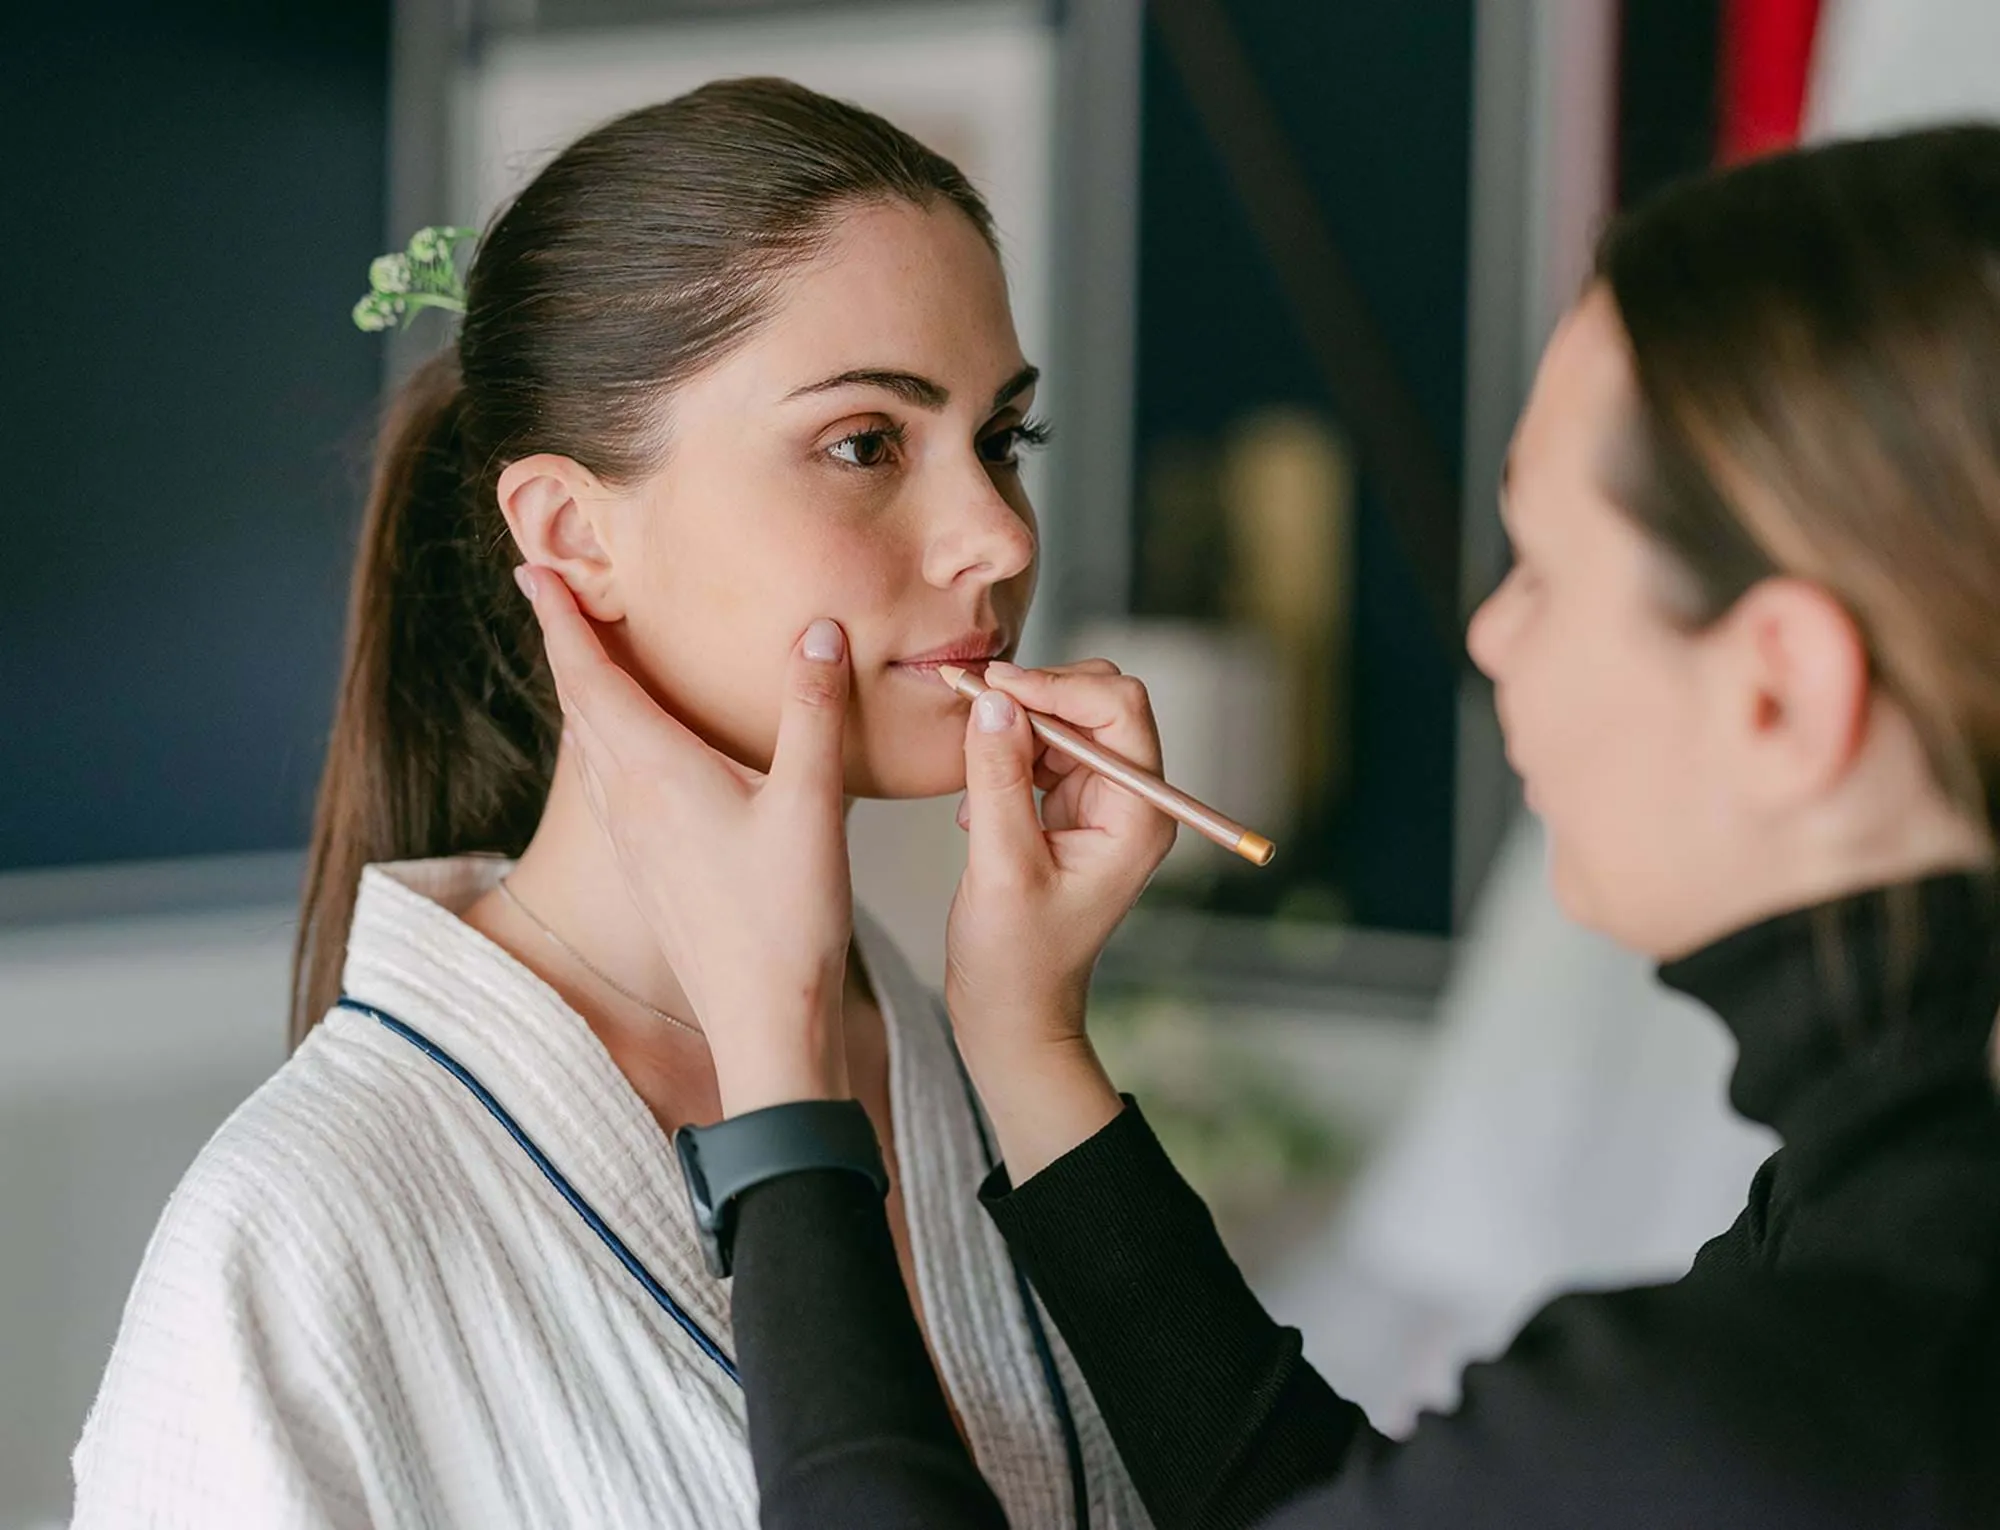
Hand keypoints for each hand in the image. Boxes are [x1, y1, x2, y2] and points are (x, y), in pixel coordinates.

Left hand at [517, 564, 853, 1115]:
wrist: (762, 1020)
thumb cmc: (786, 919)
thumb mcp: (812, 804)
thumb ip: (813, 711)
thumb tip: (817, 631)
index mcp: (655, 773)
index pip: (590, 676)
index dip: (560, 619)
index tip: (533, 569)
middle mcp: (627, 800)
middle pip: (578, 704)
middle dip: (563, 641)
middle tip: (546, 590)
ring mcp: (631, 838)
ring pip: (588, 744)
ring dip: (579, 689)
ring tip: (582, 652)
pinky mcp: (647, 866)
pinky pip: (606, 780)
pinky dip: (602, 736)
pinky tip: (624, 746)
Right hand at [943, 660, 1176, 1174]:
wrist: (1013, 1013)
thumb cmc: (1015, 960)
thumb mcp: (1000, 866)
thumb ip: (998, 779)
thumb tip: (993, 700)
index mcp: (1135, 816)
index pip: (1119, 708)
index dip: (1058, 686)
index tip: (994, 688)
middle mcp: (1130, 802)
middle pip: (1099, 702)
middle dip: (1038, 695)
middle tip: (975, 704)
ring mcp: (1101, 805)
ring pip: (1067, 721)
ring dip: (1016, 724)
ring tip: (970, 757)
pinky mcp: (1071, 812)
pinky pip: (1044, 751)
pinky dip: (1007, 753)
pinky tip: (977, 797)